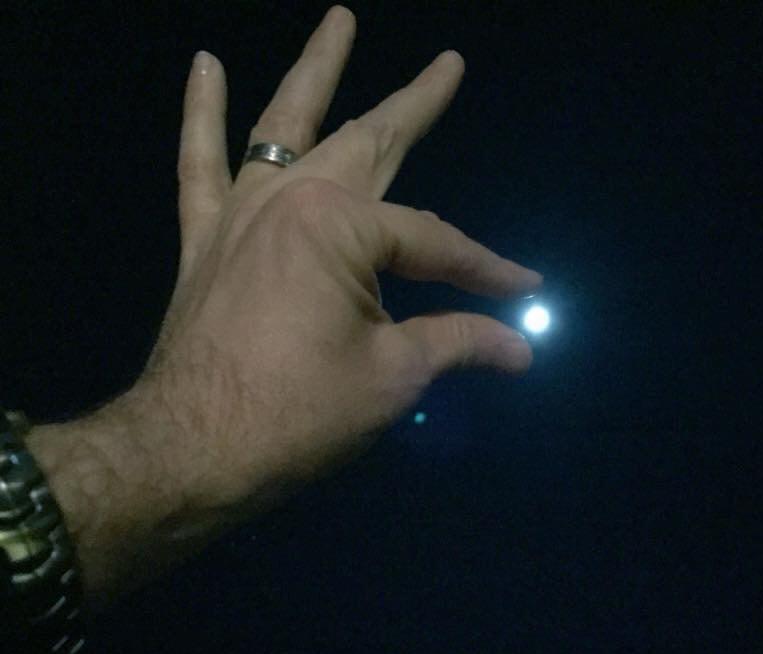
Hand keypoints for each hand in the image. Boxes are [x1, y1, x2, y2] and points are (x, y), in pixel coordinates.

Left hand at [131, 6, 541, 517]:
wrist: (190, 452)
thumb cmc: (297, 414)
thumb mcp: (392, 376)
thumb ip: (458, 343)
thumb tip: (523, 347)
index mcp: (342, 227)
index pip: (432, 240)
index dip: (483, 269)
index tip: (522, 292)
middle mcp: (292, 198)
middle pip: (369, 144)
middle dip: (416, 105)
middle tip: (447, 65)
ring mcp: (241, 211)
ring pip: (285, 124)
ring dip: (316, 70)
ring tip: (339, 20)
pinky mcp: (205, 237)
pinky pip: (198, 163)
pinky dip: (199, 114)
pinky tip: (205, 66)